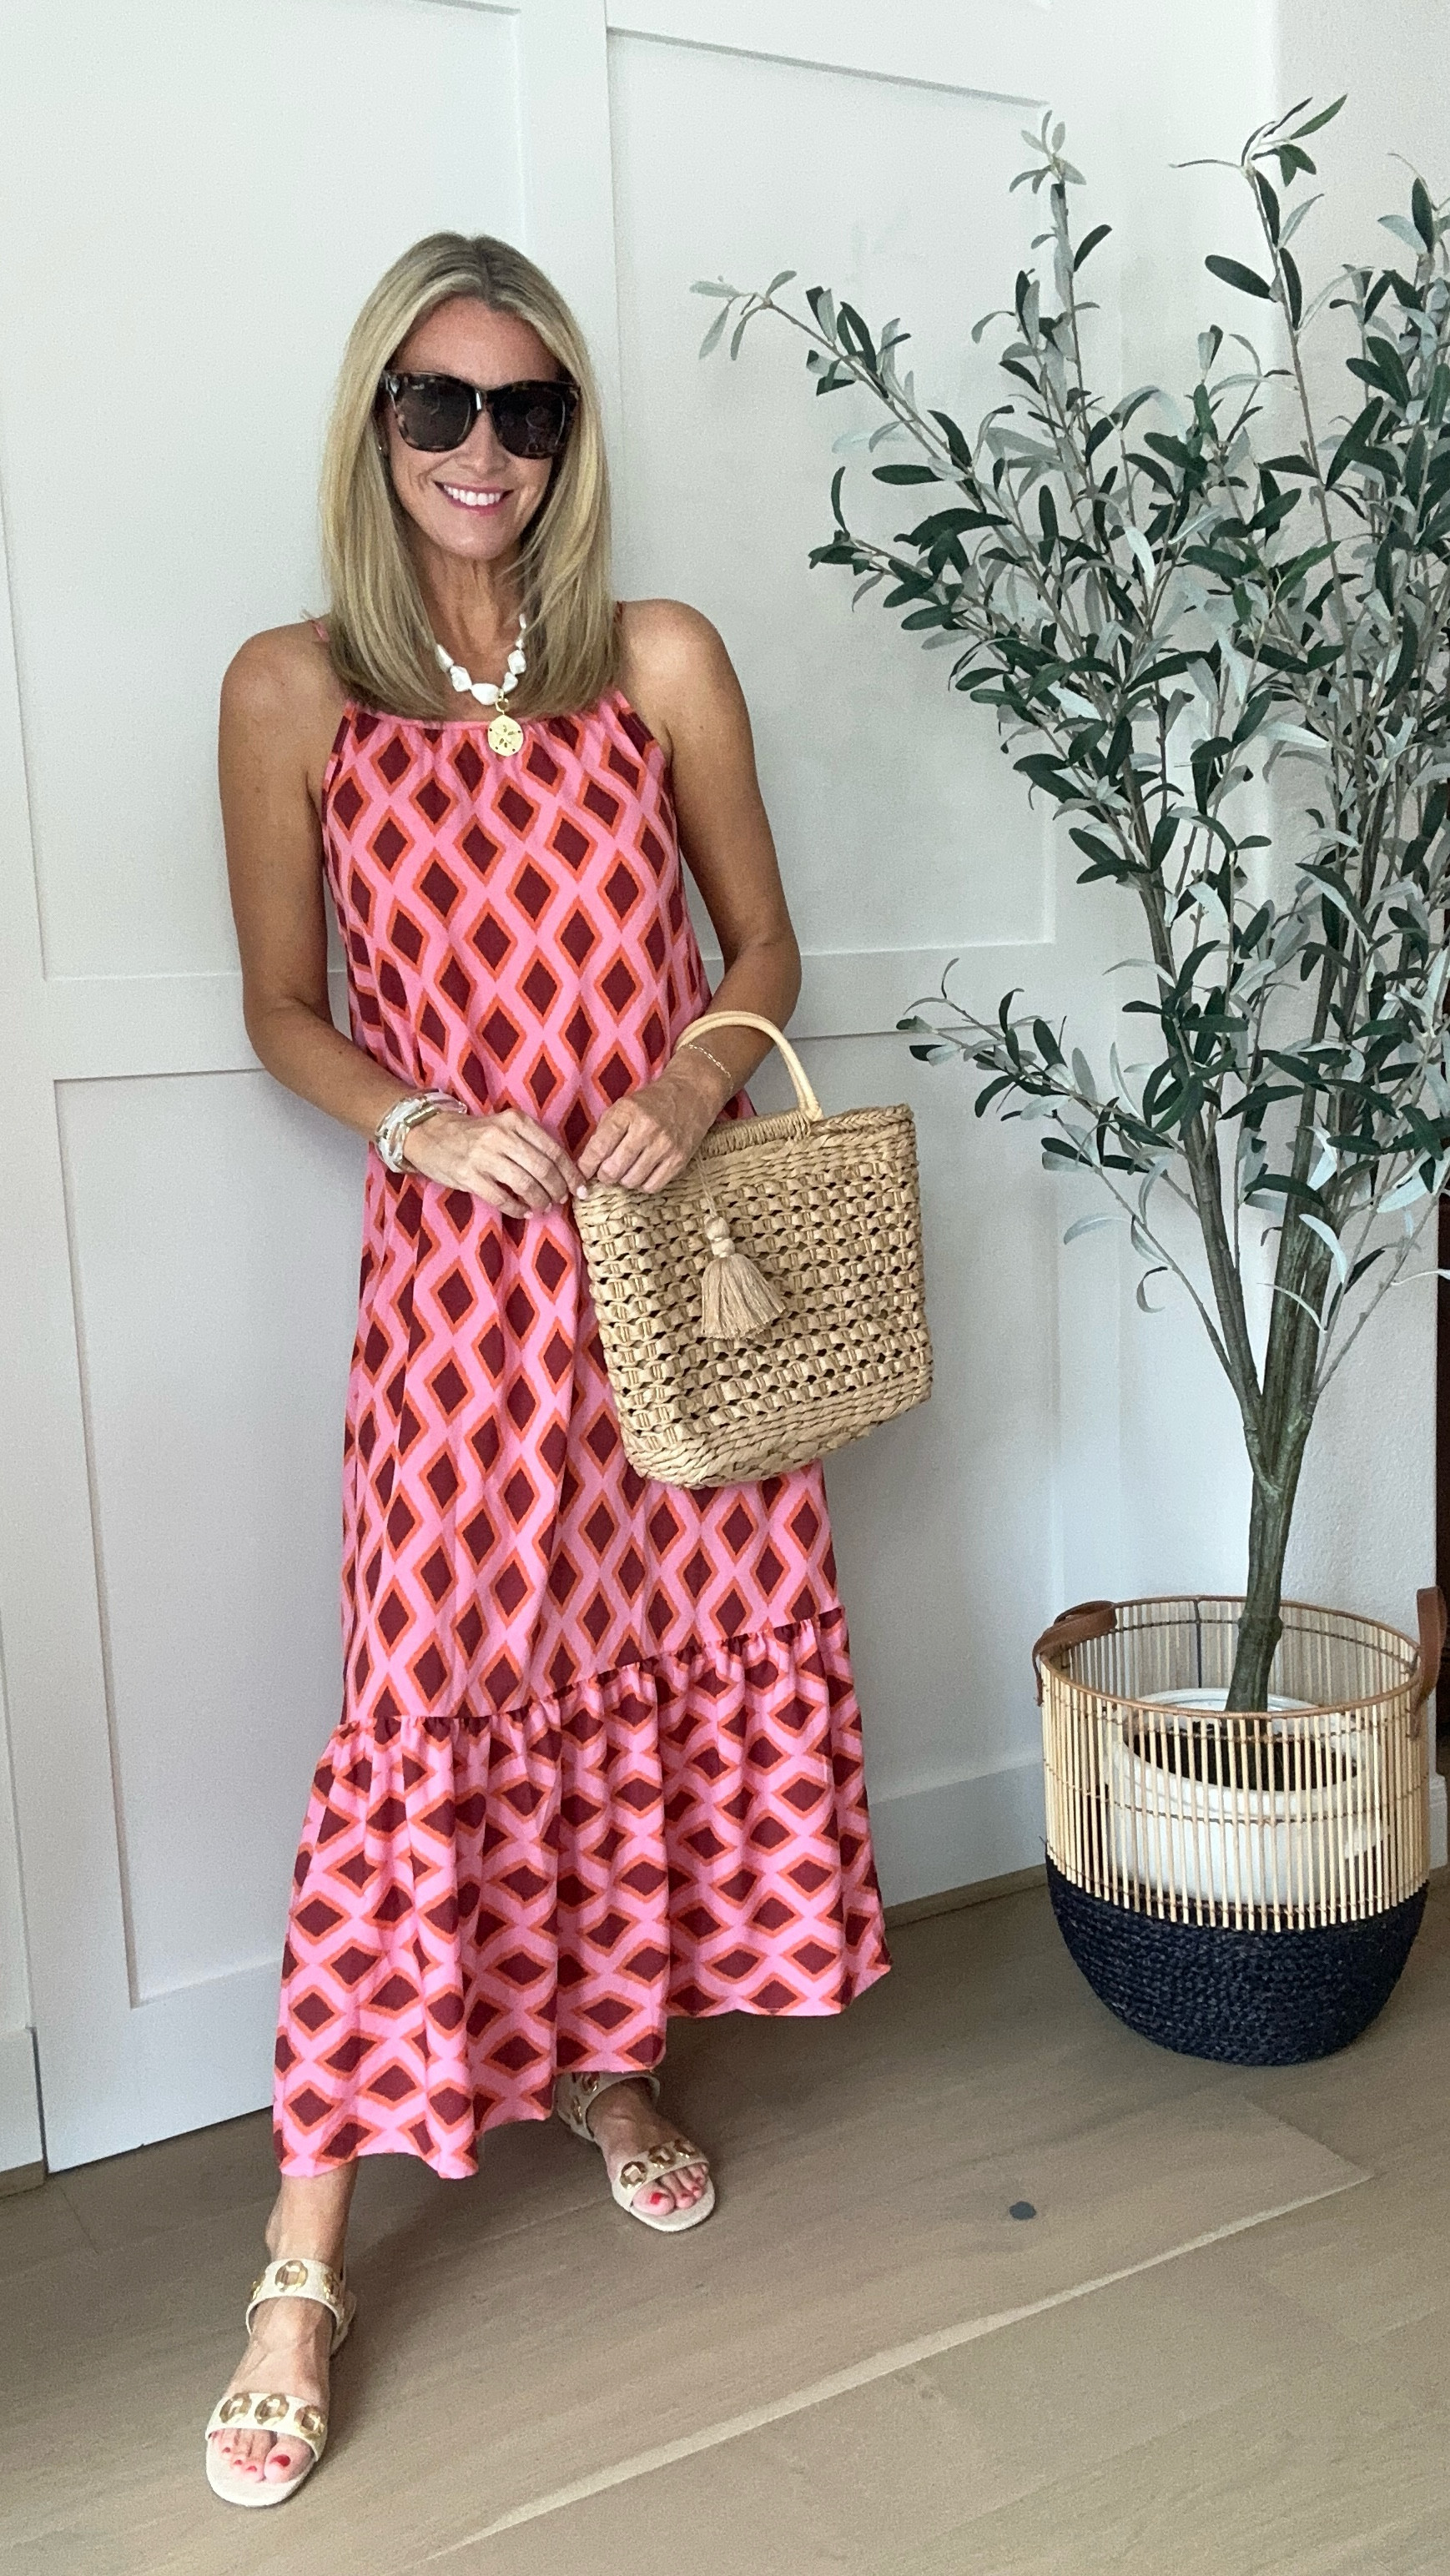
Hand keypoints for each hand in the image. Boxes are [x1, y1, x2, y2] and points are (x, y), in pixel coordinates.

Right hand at [398, 1106, 582, 1215]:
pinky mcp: (468, 1175)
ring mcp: (484, 1155)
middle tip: (560, 1200)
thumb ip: (531, 1143)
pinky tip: (523, 1211)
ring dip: (539, 1200)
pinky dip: (517, 1208)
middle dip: (557, 1189)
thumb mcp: (505, 1127)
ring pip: (525, 1184)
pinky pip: (501, 1198)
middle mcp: (501, 1135)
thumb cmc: (475, 1135)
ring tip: (542, 1207)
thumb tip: (563, 1173)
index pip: (553, 1150)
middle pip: (543, 1168)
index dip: (570, 1173)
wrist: (430, 1134)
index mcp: (515, 1121)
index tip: (579, 1188)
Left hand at [577, 1052, 729, 1191]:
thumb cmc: (650, 1103)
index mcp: (627, 1112)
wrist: (690, 1094)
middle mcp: (646, 1129)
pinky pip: (652, 1187)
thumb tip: (586, 1167)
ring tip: (628, 1168)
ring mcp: (664, 1146)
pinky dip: (643, 1184)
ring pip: (631, 1181)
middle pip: (613, 1170)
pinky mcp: (679, 1160)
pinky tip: (644, 1171)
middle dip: (604, 1175)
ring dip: (625, 1179)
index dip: (586, 1166)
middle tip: (606, 1171)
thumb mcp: (622, 1107)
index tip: (583, 1173)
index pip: (598, 1148)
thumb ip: (603, 1133)